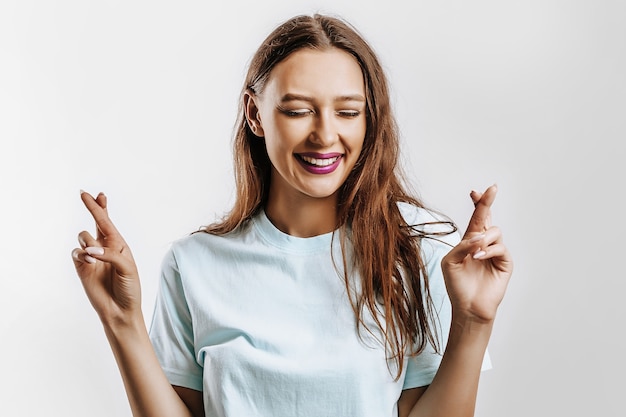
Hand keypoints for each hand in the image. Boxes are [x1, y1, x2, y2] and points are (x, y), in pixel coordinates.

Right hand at [71, 191, 141, 325]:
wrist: (120, 310)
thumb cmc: (129, 288)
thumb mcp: (127, 267)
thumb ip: (110, 254)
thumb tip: (90, 249)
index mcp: (118, 244)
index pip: (108, 222)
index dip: (101, 207)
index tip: (97, 194)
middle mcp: (104, 247)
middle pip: (95, 222)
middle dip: (92, 207)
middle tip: (84, 194)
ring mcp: (91, 257)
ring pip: (83, 236)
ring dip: (88, 241)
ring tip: (95, 257)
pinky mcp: (81, 267)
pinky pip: (75, 252)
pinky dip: (81, 254)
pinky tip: (89, 261)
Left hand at [441, 185, 512, 321]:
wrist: (468, 307)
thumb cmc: (457, 285)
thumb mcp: (450, 262)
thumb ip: (460, 246)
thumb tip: (477, 236)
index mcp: (469, 242)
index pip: (475, 219)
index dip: (477, 204)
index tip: (474, 192)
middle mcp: (483, 244)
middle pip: (487, 217)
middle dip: (487, 202)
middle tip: (490, 190)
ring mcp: (495, 252)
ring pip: (494, 231)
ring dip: (483, 239)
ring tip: (474, 253)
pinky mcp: (505, 262)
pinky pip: (500, 247)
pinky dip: (489, 250)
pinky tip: (478, 257)